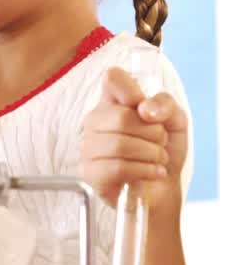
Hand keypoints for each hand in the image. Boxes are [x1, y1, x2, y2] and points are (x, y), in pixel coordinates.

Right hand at [81, 67, 188, 209]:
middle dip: (153, 133)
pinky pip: (117, 167)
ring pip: (119, 144)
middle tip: (160, 143)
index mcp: (113, 102)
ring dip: (151, 154)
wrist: (162, 186)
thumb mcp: (175, 120)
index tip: (145, 109)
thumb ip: (165, 105)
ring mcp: (89, 147)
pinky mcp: (90, 172)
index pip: (112, 78)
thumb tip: (145, 109)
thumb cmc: (163, 150)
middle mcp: (95, 121)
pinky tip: (152, 172)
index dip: (131, 90)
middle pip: (121, 117)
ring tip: (157, 159)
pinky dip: (144, 170)